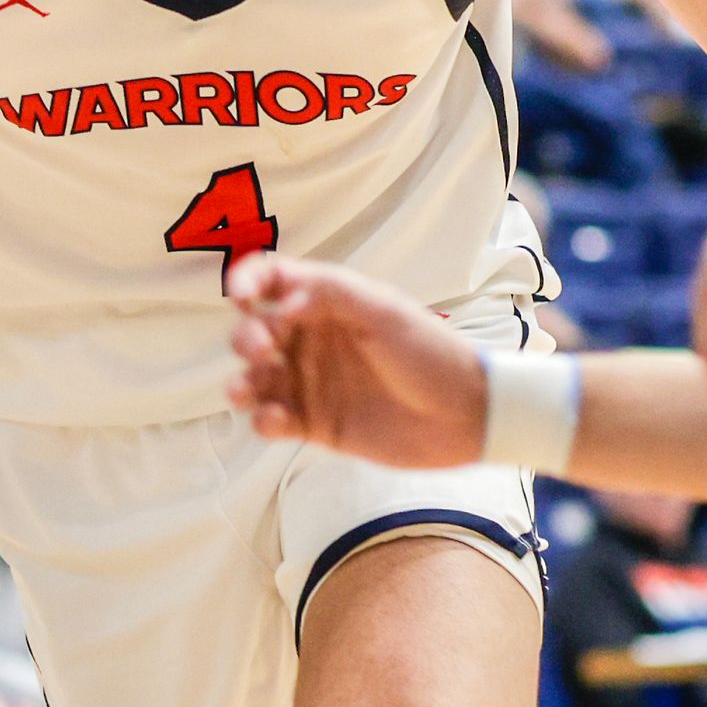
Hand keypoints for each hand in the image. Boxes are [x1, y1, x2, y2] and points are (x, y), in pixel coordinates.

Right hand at [224, 253, 491, 466]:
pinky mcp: (314, 425)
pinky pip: (271, 421)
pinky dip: (263, 421)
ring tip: (246, 391)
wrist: (464, 416)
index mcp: (327, 303)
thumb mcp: (384, 311)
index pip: (273, 281)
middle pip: (254, 330)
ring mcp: (311, 383)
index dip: (248, 280)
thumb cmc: (430, 353)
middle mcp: (312, 340)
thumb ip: (330, 295)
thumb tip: (279, 301)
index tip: (241, 297)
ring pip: (255, 379)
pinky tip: (277, 420)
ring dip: (242, 383)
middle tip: (261, 350)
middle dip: (245, 337)